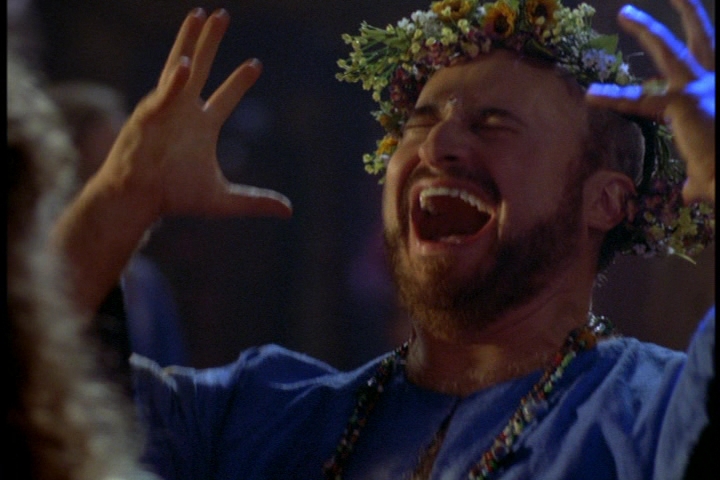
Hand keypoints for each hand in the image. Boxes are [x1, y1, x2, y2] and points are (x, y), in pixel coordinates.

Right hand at [100, 8, 291, 219]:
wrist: (137, 201)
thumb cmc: (174, 197)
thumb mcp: (223, 200)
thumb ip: (255, 201)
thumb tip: (289, 211)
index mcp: (202, 126)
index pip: (227, 96)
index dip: (240, 80)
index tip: (256, 63)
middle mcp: (185, 111)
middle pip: (202, 68)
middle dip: (211, 42)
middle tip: (223, 15)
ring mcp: (165, 109)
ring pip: (179, 66)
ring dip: (190, 41)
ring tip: (200, 13)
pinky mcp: (148, 115)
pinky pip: (164, 94)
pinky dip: (174, 80)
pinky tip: (185, 63)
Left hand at [585, 0, 714, 204]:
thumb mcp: (710, 173)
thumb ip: (697, 180)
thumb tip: (691, 195)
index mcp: (717, 97)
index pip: (695, 71)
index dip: (682, 61)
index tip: (673, 50)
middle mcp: (713, 85)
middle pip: (699, 40)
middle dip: (682, 16)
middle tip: (645, 10)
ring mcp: (700, 89)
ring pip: (669, 49)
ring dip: (647, 28)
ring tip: (625, 13)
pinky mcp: (685, 101)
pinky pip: (637, 101)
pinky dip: (612, 100)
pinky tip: (591, 96)